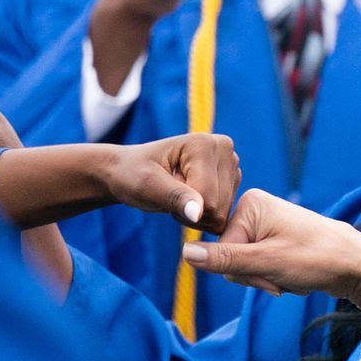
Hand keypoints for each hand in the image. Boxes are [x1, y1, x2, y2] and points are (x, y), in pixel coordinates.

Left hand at [99, 133, 239, 232]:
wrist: (128, 171)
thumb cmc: (132, 174)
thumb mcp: (147, 185)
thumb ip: (175, 197)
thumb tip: (198, 213)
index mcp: (204, 144)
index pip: (207, 198)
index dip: (182, 207)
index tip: (163, 191)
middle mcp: (224, 149)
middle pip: (218, 207)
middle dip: (191, 212)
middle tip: (170, 196)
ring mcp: (231, 163)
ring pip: (222, 214)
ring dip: (196, 215)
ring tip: (178, 197)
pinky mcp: (232, 178)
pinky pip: (223, 216)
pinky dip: (204, 216)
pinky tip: (189, 200)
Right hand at [182, 189, 360, 296]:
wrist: (357, 264)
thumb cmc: (317, 258)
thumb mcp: (266, 263)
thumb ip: (224, 260)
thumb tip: (185, 254)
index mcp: (249, 205)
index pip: (219, 251)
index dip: (244, 273)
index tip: (272, 277)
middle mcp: (254, 209)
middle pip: (231, 258)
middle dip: (255, 277)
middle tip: (282, 279)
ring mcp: (265, 224)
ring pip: (244, 266)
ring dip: (266, 279)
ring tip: (291, 276)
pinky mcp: (274, 238)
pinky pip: (259, 265)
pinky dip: (274, 276)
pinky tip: (293, 275)